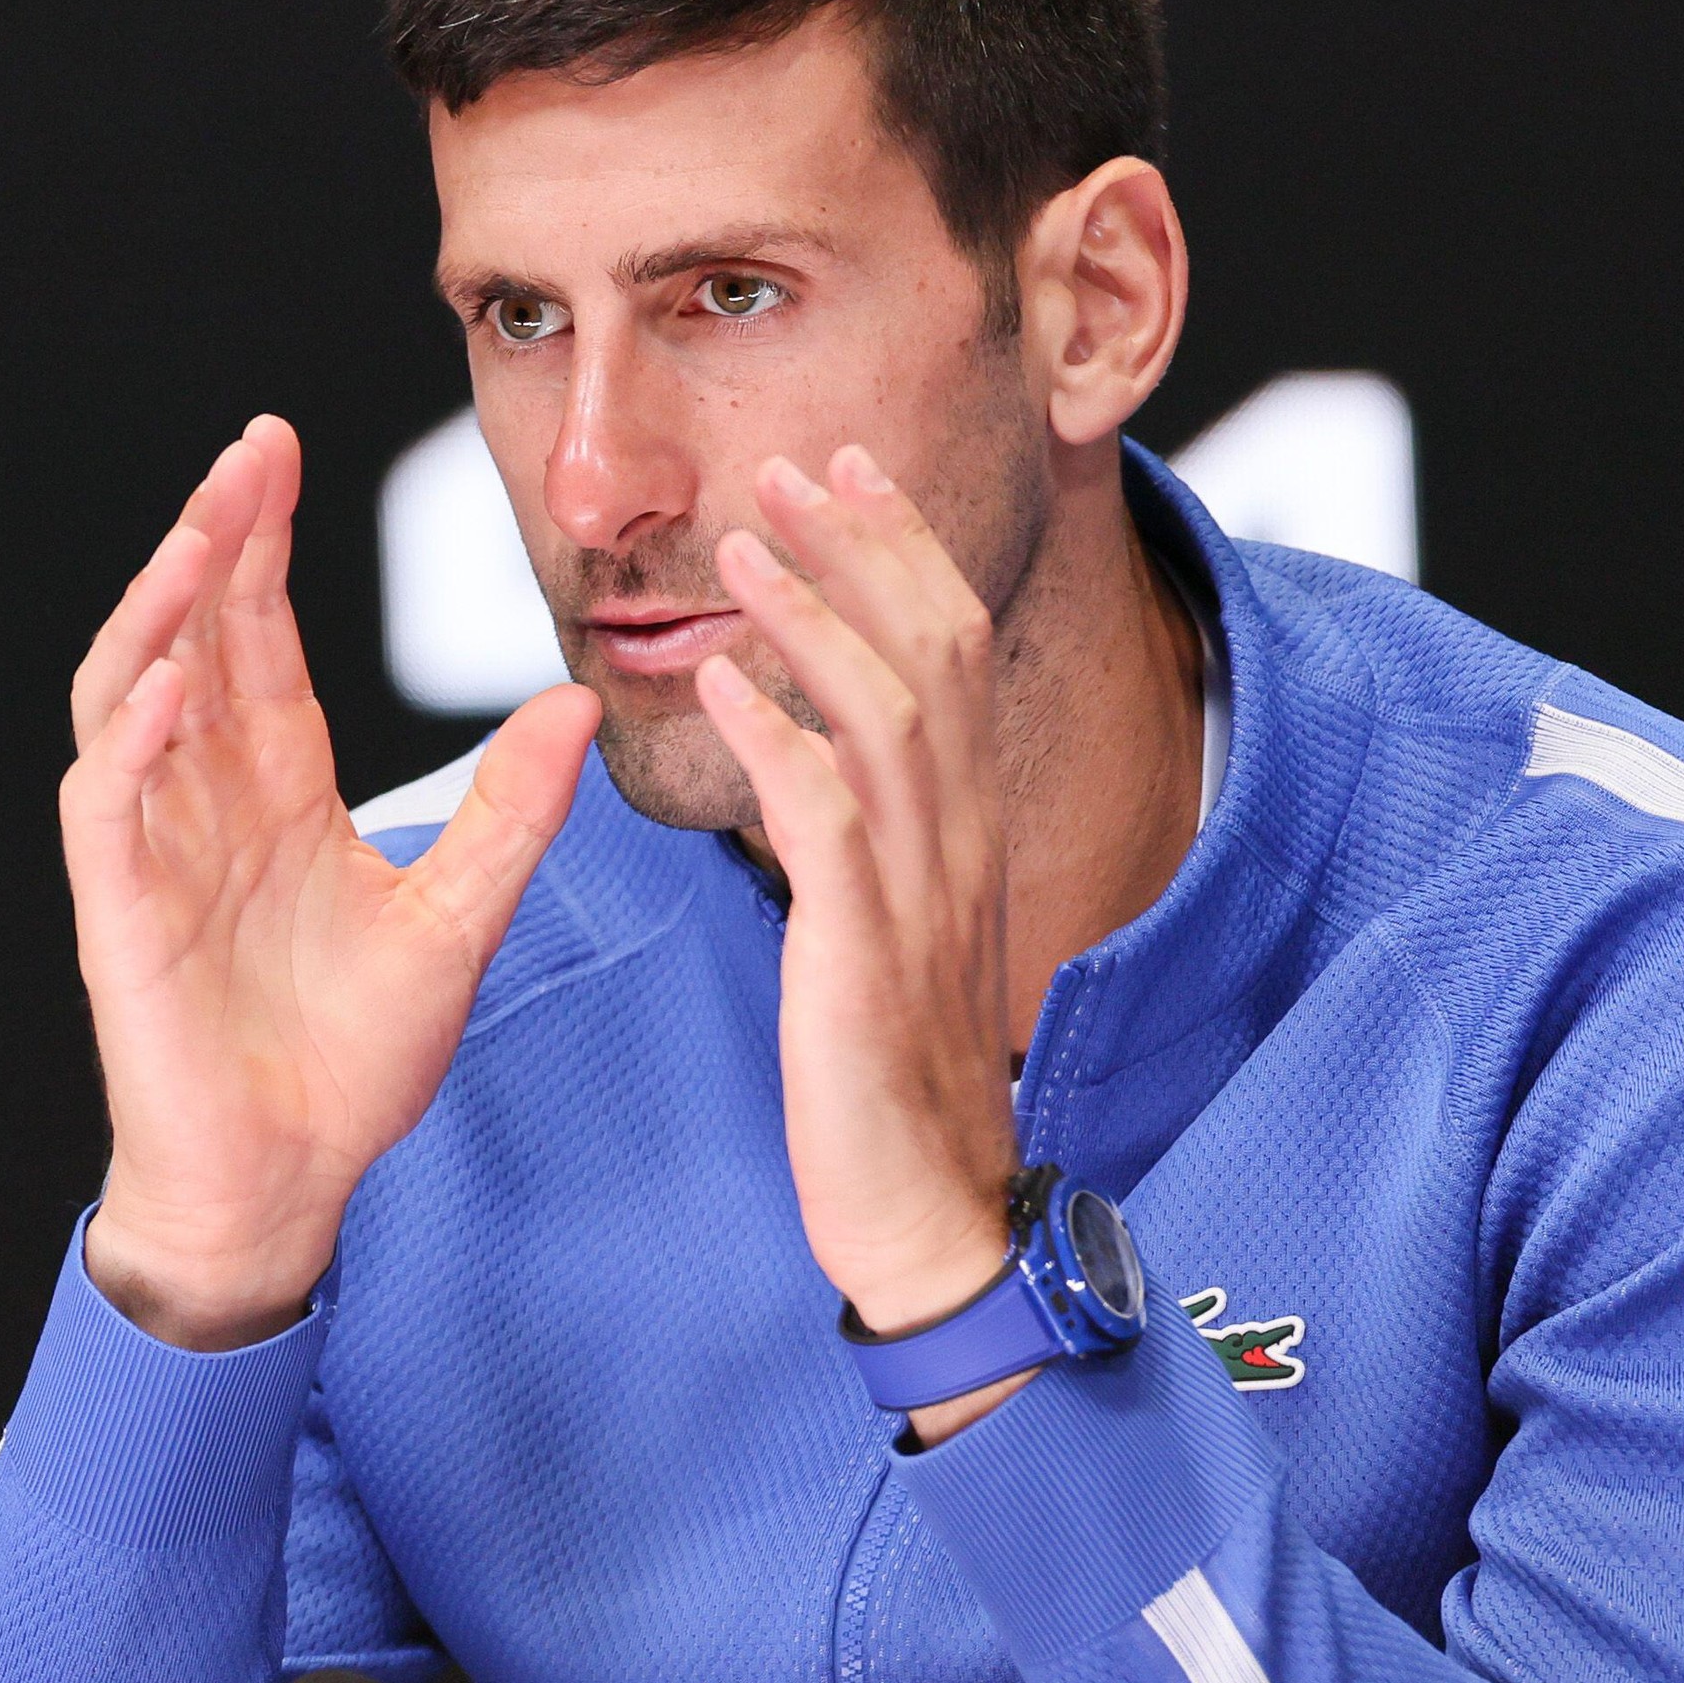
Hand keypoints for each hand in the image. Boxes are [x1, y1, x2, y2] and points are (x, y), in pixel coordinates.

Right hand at [62, 417, 600, 1348]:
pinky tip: (169, 678)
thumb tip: (575, 700)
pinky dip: (131, 735)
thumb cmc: (355, 1063)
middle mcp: (204, 798)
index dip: (262, 542)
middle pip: (192, 633)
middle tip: (250, 447)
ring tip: (201, 532)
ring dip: (158, 608)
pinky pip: (106, 800)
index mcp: (277, 789)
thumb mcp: (461, 918)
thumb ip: (513, 811)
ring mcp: (152, 848)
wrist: (288, 1182)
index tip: (279, 448)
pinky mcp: (120, 911)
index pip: (259, 635)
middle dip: (214, 537)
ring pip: (129, 691)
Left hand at [693, 446, 1024, 1438]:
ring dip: (811, 617)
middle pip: (931, 650)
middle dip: (862, 544)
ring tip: (737, 549)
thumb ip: (871, 838)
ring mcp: (920, 895)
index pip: (949, 650)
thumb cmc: (893, 1084)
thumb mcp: (894, 934)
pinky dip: (776, 742)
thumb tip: (820, 756)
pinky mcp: (865, 956)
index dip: (899, 549)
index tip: (842, 470)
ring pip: (884, 715)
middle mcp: (958, 841)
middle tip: (789, 462)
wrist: (932, 1219)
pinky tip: (721, 688)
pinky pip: (826, 824)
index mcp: (962, 829)